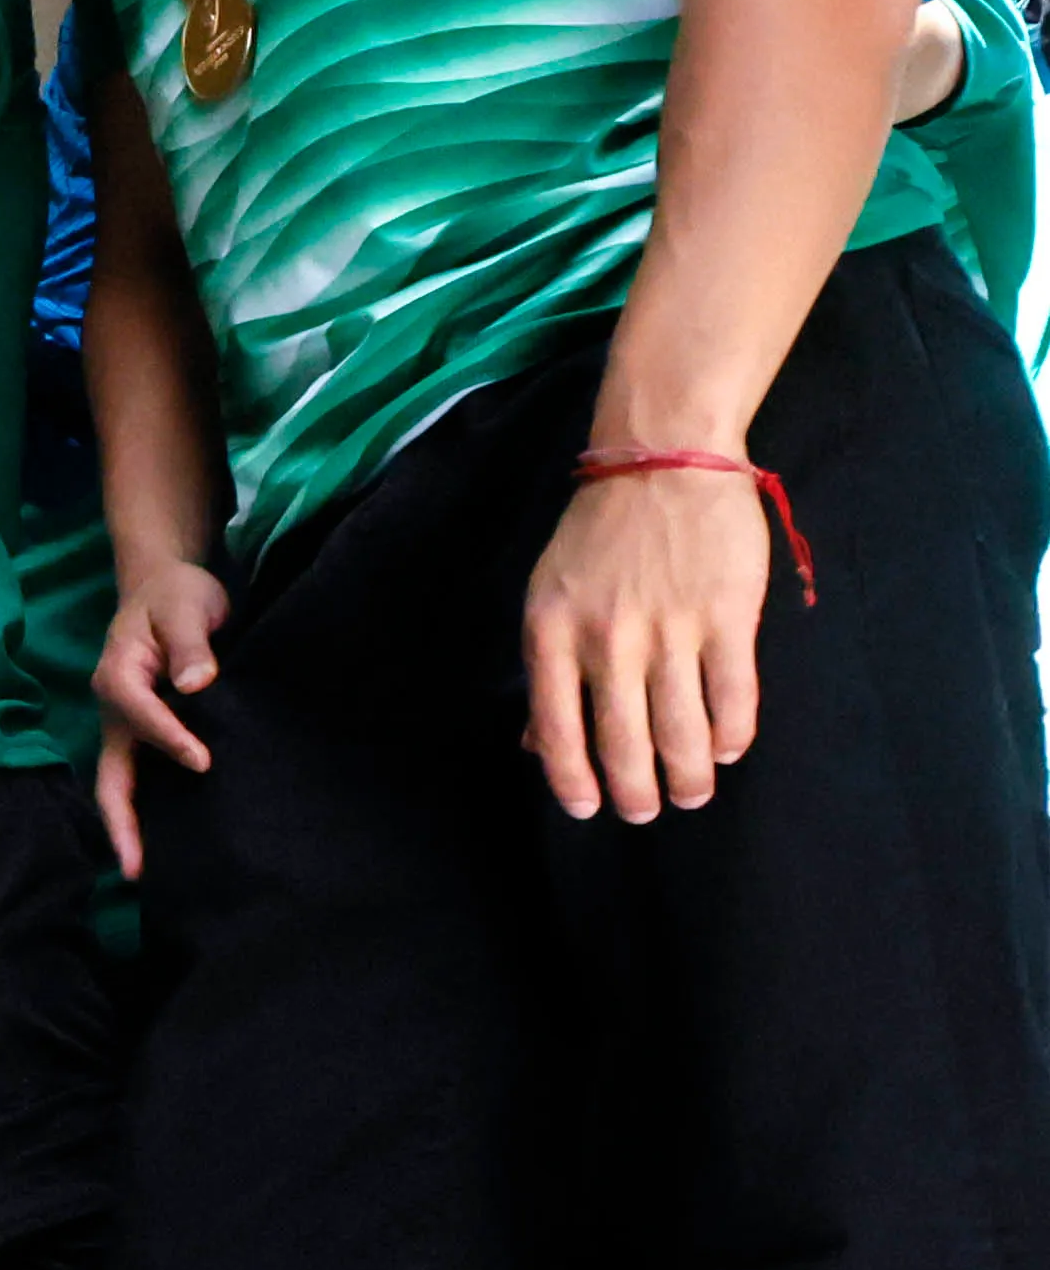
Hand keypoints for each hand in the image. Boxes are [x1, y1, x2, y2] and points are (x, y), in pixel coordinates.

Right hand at [88, 557, 231, 880]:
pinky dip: (146, 808)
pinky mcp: (141, 731)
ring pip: (119, 782)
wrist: (165, 586)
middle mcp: (113, 709)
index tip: (202, 762)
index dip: (169, 740)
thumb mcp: (186, 606)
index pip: (139, 715)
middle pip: (109, 774)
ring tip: (143, 871)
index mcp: (117, 676)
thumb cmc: (177, 594)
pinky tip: (167, 837)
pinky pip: (138, 775)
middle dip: (119, 822)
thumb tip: (198, 683)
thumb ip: (191, 644)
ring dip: (128, 825)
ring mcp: (124, 725)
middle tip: (133, 869)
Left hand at [525, 463, 770, 821]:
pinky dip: (732, 734)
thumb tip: (538, 743)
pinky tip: (728, 748)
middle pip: (622, 740)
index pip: (555, 728)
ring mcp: (669, 628)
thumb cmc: (602, 533)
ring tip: (692, 793)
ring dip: (689, 774)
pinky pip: (732, 696)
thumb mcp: (551, 594)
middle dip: (637, 791)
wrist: (664, 458)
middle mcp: (606, 639)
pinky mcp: (728, 616)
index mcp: (551, 633)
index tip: (589, 809)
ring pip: (681, 729)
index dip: (572, 779)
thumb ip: (549, 668)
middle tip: (649, 811)